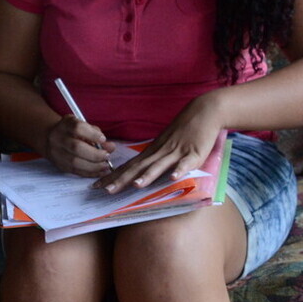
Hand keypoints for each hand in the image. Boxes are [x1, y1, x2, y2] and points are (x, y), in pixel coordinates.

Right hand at [44, 116, 112, 177]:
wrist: (50, 139)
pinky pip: (75, 171)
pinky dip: (90, 173)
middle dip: (95, 154)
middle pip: (76, 147)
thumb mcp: (82, 126)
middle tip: (107, 155)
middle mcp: (58, 139)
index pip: (78, 128)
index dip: (92, 135)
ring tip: (105, 165)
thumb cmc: (71, 132)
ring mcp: (57, 153)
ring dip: (94, 166)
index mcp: (65, 125)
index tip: (103, 139)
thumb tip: (111, 147)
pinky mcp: (60, 165)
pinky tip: (100, 171)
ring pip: (75, 162)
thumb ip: (96, 134)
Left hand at [95, 94, 224, 192]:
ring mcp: (177, 152)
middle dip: (122, 179)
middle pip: (138, 167)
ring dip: (147, 176)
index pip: (129, 166)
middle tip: (106, 190)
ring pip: (159, 165)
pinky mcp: (194, 153)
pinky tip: (173, 178)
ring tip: (135, 185)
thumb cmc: (184, 129)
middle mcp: (160, 152)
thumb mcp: (164, 144)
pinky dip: (179, 170)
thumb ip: (153, 158)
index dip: (113, 176)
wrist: (204, 111)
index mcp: (152, 151)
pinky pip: (186, 163)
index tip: (97, 185)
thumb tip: (138, 172)